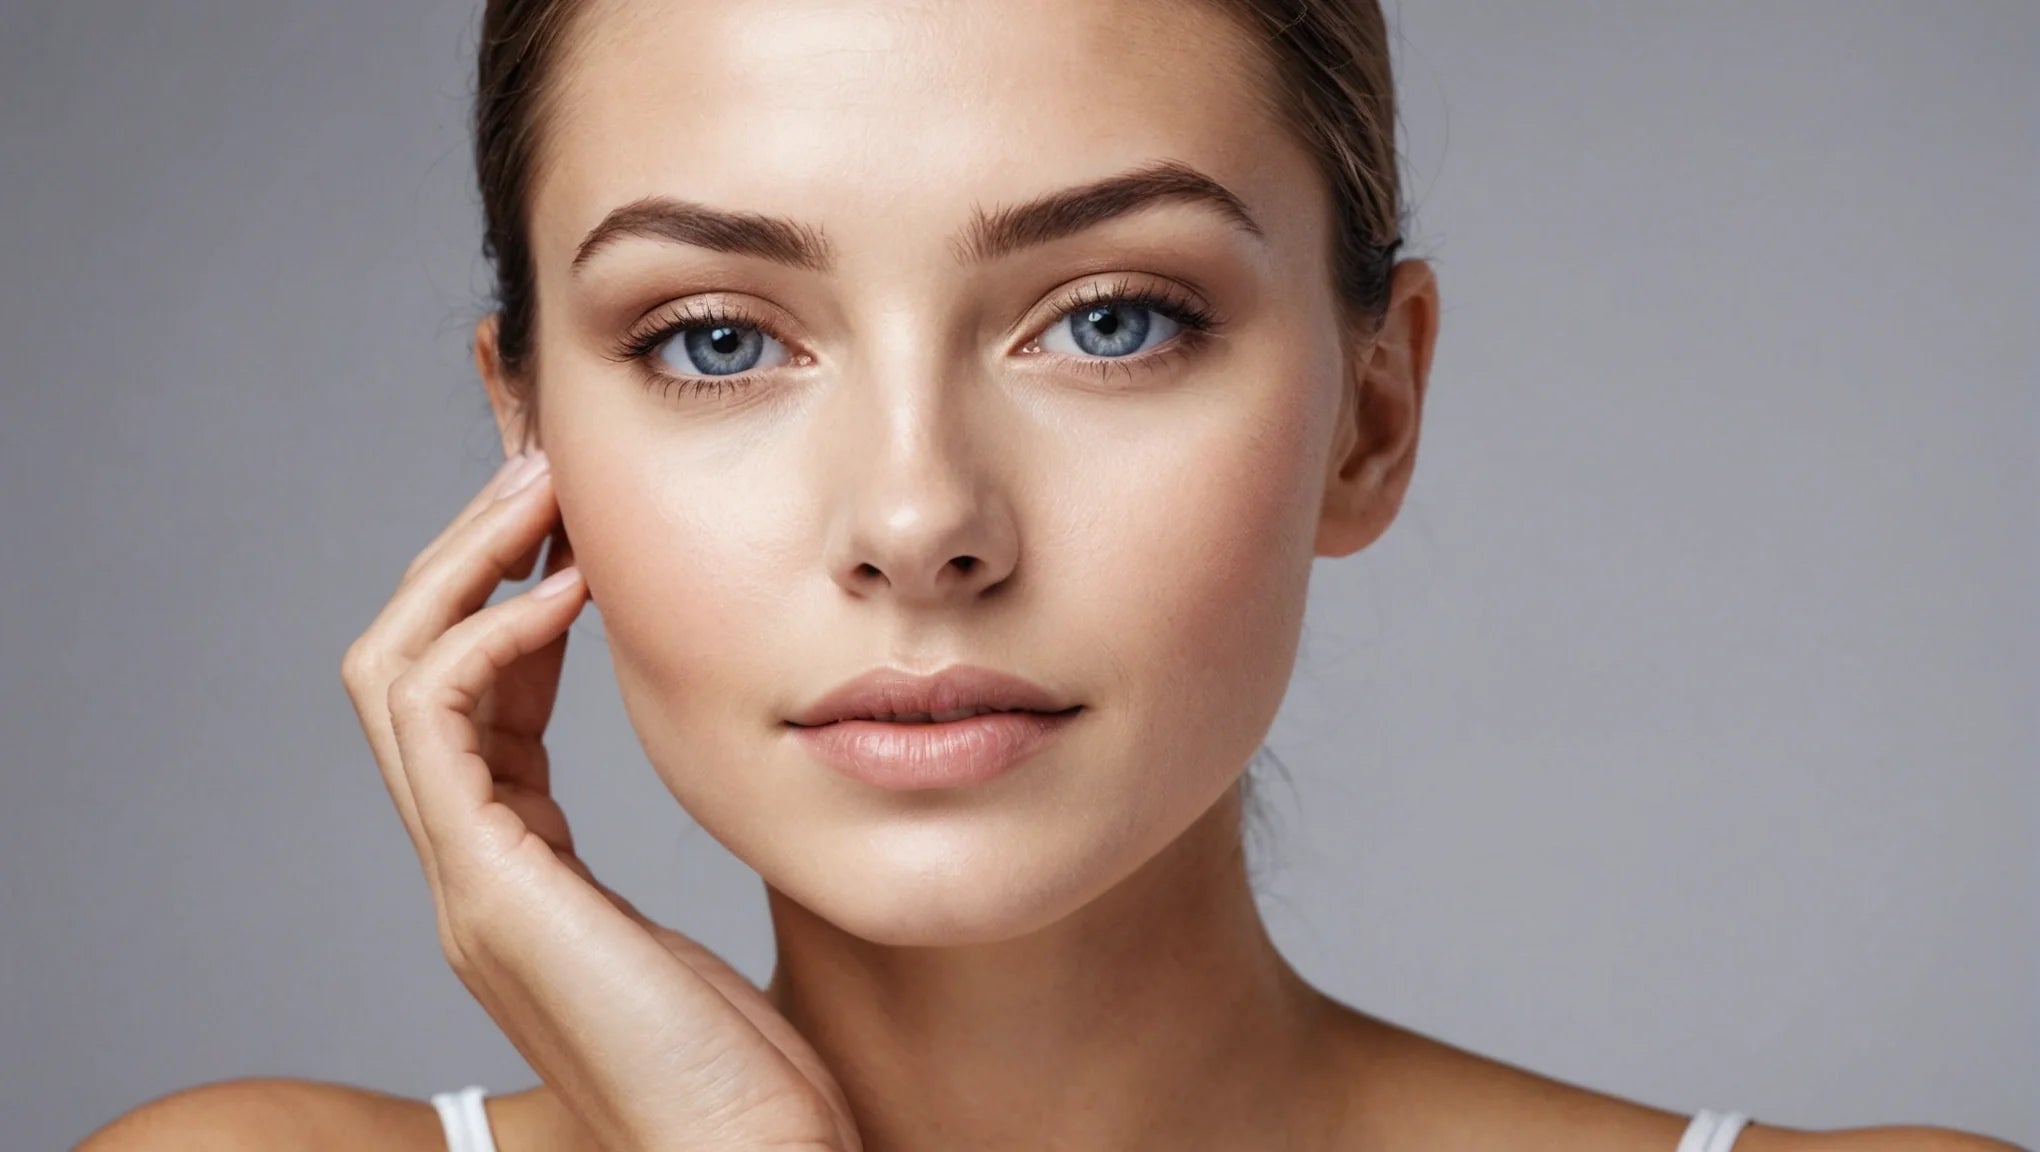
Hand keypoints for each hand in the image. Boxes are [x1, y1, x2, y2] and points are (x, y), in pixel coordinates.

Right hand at [339, 449, 859, 1151]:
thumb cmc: (754, 1075)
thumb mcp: (714, 921)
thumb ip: (694, 840)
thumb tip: (747, 753)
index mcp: (523, 872)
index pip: (477, 699)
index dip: (508, 592)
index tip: (573, 516)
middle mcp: (476, 873)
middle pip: (414, 668)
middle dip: (465, 555)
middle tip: (535, 465)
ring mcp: (470, 887)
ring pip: (399, 678)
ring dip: (460, 568)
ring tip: (537, 490)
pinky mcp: (491, 895)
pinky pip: (439, 724)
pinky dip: (490, 633)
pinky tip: (565, 586)